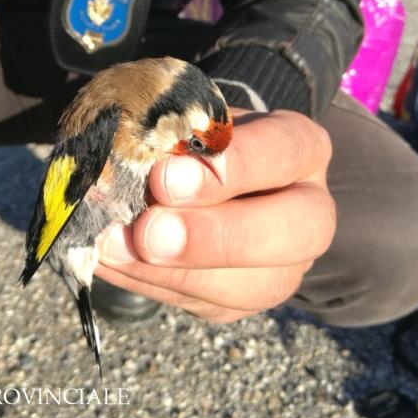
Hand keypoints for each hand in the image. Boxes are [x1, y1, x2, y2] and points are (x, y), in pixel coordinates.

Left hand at [96, 109, 334, 322]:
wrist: (194, 163)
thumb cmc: (192, 129)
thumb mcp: (186, 115)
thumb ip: (171, 133)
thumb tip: (125, 160)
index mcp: (300, 146)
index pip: (283, 151)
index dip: (232, 166)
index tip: (166, 177)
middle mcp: (307, 208)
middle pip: (295, 232)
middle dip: (216, 238)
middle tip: (149, 233)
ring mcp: (283, 263)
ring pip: (253, 285)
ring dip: (175, 272)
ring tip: (113, 249)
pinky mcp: (242, 299)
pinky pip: (203, 302)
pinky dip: (148, 282)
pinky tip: (109, 261)